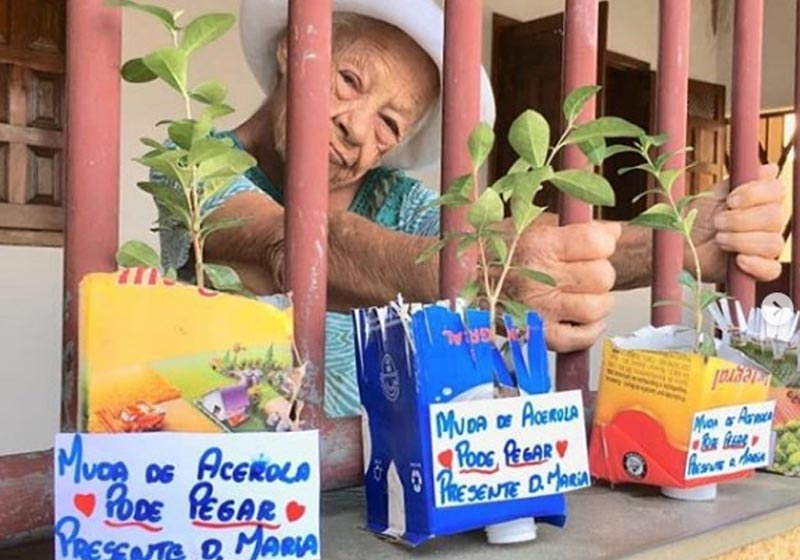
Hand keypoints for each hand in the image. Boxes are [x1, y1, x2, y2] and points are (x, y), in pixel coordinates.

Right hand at [504, 221, 620, 352]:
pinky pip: (581, 337)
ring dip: (597, 302)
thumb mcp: (532, 228)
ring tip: (582, 295)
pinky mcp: (537, 335)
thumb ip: (573, 229)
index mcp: (539, 245)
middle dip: (599, 273)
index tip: (594, 246)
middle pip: (603, 276)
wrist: (463, 283)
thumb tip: (613, 232)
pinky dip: (589, 329)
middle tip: (583, 273)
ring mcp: (539, 310)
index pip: (598, 243)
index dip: (603, 243)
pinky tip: (581, 318)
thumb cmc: (499, 253)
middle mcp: (539, 277)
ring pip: (597, 307)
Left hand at [689, 164, 785, 282]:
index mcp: (761, 200)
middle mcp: (769, 222)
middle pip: (775, 217)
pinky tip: (738, 260)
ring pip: (773, 243)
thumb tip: (769, 169)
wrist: (680, 244)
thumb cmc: (696, 217)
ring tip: (719, 239)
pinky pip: (772, 270)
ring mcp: (765, 246)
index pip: (776, 190)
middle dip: (741, 220)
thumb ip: (738, 181)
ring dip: (741, 240)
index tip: (730, 201)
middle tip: (717, 222)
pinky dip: (756, 265)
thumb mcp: (713, 195)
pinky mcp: (758, 268)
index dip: (755, 194)